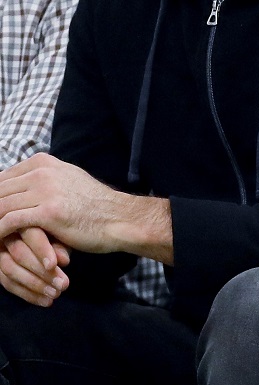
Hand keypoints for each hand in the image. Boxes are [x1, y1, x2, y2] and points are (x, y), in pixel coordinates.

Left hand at [0, 152, 164, 255]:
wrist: (121, 219)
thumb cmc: (96, 207)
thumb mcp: (68, 182)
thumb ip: (42, 181)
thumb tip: (20, 187)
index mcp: (43, 163)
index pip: (2, 177)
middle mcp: (41, 172)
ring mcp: (44, 190)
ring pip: (1, 205)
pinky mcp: (48, 212)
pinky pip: (10, 221)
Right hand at [0, 228, 69, 307]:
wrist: (48, 242)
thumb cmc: (57, 234)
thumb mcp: (62, 237)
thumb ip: (61, 245)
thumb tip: (64, 261)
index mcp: (22, 220)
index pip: (30, 233)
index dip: (43, 249)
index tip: (62, 263)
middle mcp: (5, 235)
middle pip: (19, 253)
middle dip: (42, 271)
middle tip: (63, 285)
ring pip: (10, 269)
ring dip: (35, 285)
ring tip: (56, 294)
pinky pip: (7, 283)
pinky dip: (28, 294)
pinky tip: (47, 302)